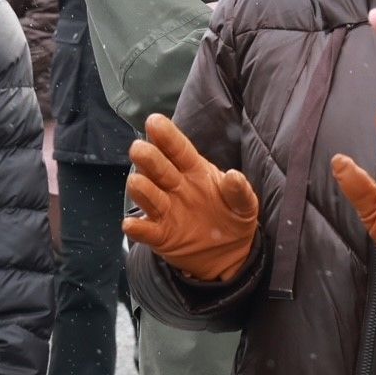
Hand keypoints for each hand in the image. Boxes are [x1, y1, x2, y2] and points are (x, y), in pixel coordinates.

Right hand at [123, 114, 260, 282]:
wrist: (230, 253)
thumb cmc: (233, 217)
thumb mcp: (244, 205)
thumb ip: (239, 191)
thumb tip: (234, 175)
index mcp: (194, 170)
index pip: (177, 149)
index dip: (166, 136)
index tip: (154, 121)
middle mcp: (174, 186)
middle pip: (156, 167)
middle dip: (147, 157)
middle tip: (139, 149)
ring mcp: (165, 210)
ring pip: (146, 194)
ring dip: (140, 188)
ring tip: (138, 182)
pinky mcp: (160, 235)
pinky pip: (144, 230)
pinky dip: (136, 228)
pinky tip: (131, 224)